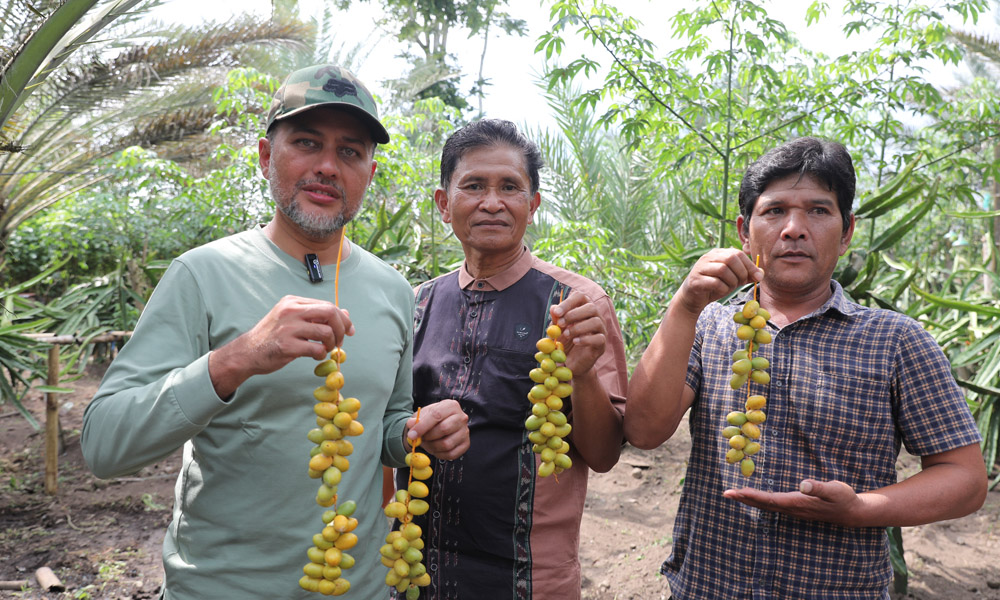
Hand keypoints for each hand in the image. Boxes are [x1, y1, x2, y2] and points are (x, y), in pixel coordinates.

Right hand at [209, 295, 353, 397]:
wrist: (247, 352)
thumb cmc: (273, 336)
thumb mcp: (293, 320)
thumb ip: (317, 316)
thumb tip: (345, 313)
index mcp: (293, 301)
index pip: (327, 305)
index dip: (343, 318)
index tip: (349, 330)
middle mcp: (290, 310)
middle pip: (330, 313)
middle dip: (342, 328)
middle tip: (341, 341)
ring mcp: (288, 328)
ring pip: (326, 332)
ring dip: (331, 344)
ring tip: (325, 349)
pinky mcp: (286, 346)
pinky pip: (316, 349)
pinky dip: (321, 354)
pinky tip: (315, 356)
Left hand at [405, 399, 469, 460]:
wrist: (438, 426)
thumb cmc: (430, 419)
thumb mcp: (421, 415)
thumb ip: (416, 420)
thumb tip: (411, 424)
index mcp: (451, 406)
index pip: (437, 415)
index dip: (422, 426)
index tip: (411, 435)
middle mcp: (461, 417)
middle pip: (444, 429)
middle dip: (428, 437)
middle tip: (420, 439)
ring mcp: (465, 432)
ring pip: (447, 444)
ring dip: (432, 447)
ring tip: (427, 443)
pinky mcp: (466, 444)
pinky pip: (451, 454)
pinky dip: (439, 454)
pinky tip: (434, 449)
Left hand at [550, 292, 605, 374]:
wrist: (570, 362)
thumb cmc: (565, 341)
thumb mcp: (557, 329)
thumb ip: (556, 319)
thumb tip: (553, 308)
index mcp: (584, 308)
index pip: (581, 297)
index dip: (568, 302)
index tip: (557, 313)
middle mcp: (596, 316)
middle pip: (591, 307)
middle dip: (574, 314)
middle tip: (561, 324)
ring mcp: (601, 330)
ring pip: (596, 322)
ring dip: (578, 327)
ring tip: (567, 334)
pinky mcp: (602, 344)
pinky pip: (599, 338)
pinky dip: (586, 339)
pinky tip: (575, 342)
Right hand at [674, 249, 762, 316]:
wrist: (693, 299)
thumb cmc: (714, 287)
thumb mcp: (732, 280)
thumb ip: (745, 275)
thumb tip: (760, 274)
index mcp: (717, 254)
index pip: (737, 253)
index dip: (750, 265)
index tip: (757, 277)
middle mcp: (707, 257)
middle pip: (730, 258)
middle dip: (741, 272)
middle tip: (741, 283)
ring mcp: (700, 268)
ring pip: (723, 269)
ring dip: (732, 281)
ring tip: (730, 288)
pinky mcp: (696, 281)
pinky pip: (715, 282)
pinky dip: (722, 289)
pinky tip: (720, 292)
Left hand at [723, 479, 863, 525]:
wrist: (852, 512)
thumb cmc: (844, 499)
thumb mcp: (835, 490)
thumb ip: (819, 488)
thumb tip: (803, 484)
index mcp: (797, 503)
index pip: (769, 500)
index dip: (752, 495)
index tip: (736, 491)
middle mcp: (792, 508)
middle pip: (763, 504)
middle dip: (744, 498)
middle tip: (726, 493)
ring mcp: (793, 510)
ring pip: (766, 505)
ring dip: (749, 500)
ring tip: (734, 494)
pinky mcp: (795, 508)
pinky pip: (772, 504)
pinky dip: (759, 500)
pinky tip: (753, 497)